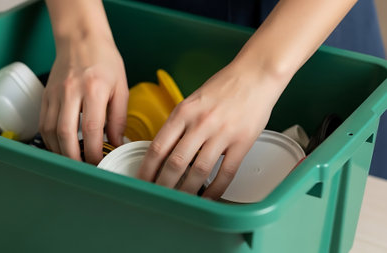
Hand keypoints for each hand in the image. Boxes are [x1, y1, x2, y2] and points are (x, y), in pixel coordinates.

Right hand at [39, 36, 127, 164]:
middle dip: (74, 158)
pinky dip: (50, 140)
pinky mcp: (46, 95)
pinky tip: (59, 148)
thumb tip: (117, 142)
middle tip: (83, 170)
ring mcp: (55, 93)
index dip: (94, 151)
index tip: (99, 163)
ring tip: (72, 163)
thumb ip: (119, 117)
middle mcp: (71, 91)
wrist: (81, 38)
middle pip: (66, 133)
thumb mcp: (121, 87)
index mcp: (94, 88)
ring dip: (60, 152)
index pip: (91, 128)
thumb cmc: (105, 61)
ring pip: (50, 131)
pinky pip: (43, 123)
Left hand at [137, 61, 285, 198]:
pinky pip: (226, 173)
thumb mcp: (193, 100)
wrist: (255, 74)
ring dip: (187, 190)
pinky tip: (209, 198)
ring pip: (199, 171)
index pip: (158, 146)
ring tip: (180, 201)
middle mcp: (200, 123)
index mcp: (184, 112)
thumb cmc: (224, 86)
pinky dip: (216, 189)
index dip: (147, 168)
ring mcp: (222, 134)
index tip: (142, 181)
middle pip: (175, 163)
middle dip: (163, 185)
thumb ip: (180, 123)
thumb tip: (166, 150)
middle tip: (157, 197)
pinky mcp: (242, 142)